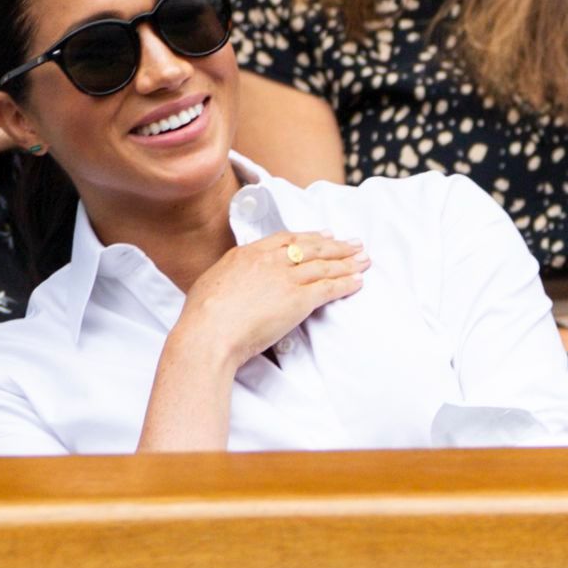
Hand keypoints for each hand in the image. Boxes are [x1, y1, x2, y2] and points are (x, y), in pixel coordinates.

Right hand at [173, 232, 368, 368]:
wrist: (209, 332)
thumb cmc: (202, 315)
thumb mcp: (212, 282)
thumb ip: (231, 275)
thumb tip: (235, 279)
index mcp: (247, 254)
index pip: (285, 240)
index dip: (309, 237)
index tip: (324, 236)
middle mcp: (269, 261)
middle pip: (310, 248)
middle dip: (336, 246)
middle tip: (354, 244)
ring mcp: (285, 279)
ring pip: (323, 265)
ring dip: (347, 262)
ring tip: (364, 260)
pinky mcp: (299, 300)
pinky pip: (329, 288)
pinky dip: (345, 284)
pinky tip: (357, 282)